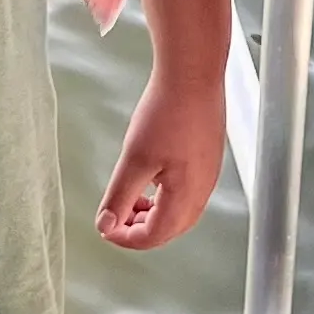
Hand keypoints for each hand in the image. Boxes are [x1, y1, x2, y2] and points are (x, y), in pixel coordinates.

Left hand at [98, 65, 227, 248]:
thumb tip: (106, 225)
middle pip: (169, 230)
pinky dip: (164, 198)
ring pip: (179, 213)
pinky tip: (151, 180)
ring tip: (131, 199)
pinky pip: (187, 194)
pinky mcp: (208, 160)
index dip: (125, 238)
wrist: (194, 75)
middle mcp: (203, 191)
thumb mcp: (134, 160)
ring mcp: (208, 176)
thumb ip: (119, 197)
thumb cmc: (168, 112)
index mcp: (186, 197)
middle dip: (139, 230)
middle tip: (115, 217)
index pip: (154, 236)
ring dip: (152, 214)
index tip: (105, 226)